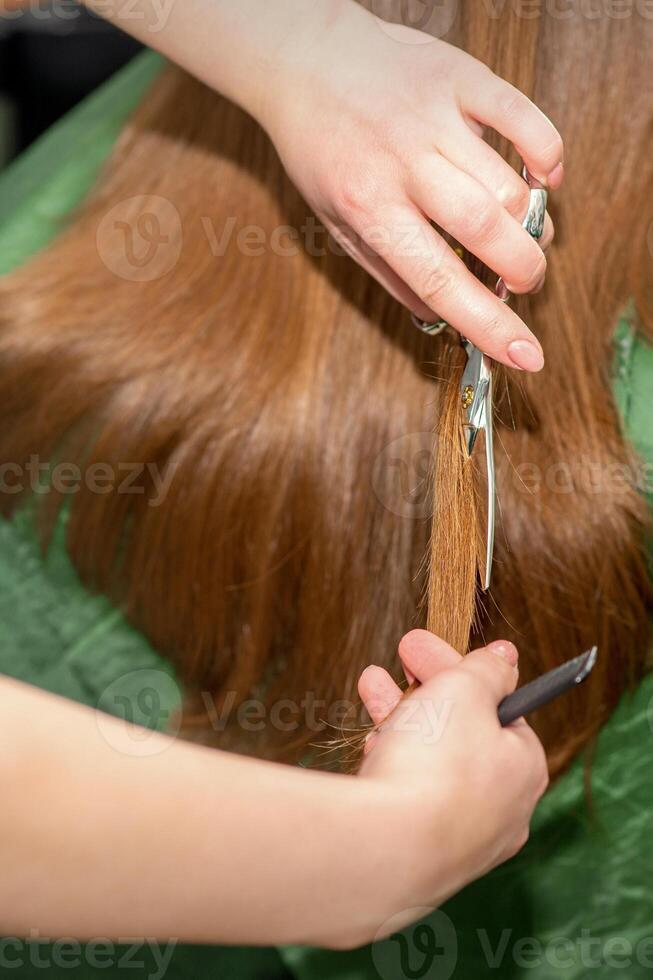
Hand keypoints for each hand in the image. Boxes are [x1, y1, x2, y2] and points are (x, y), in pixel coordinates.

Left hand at [260, 1, 561, 370]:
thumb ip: (388, 272)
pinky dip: (548, 158)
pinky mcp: (462, 78)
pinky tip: (541, 177)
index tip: (528, 357)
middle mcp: (406, 163)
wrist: (305, 60)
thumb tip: (437, 318)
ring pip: (512, 186)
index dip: (490, 326)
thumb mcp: (334, 224)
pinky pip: (527, 120)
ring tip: (522, 231)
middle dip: (524, 271)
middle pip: (490, 230)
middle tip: (524, 281)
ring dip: (532, 223)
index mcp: (371, 208)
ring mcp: (436, 118)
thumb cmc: (321, 150)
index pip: (441, 281)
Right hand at [355, 630, 547, 936]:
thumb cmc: (434, 764)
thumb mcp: (464, 689)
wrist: (386, 850)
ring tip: (370, 686)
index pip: (498, 707)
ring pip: (430, 764)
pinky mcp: (420, 857)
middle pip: (461, 734)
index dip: (460, 671)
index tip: (425, 648)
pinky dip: (392, 764)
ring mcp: (460, 839)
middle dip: (424, 690)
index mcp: (525, 768)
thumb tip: (505, 656)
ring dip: (401, 719)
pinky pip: (408, 798)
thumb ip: (486, 669)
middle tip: (400, 657)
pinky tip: (372, 746)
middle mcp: (502, 810)